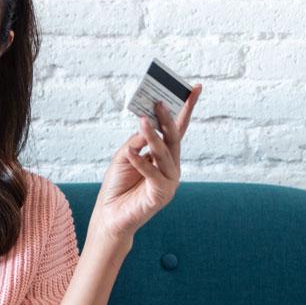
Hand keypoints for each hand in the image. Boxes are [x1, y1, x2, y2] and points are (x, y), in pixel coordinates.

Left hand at [87, 83, 201, 249]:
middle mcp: (171, 167)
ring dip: (153, 137)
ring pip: (164, 154)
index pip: (178, 129)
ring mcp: (169, 182)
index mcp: (165, 156)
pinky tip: (131, 152)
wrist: (110, 216)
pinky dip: (141, 162)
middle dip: (168, 118)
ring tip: (142, 121)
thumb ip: (137, 141)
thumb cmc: (117, 186)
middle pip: (174, 138)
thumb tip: (147, 125)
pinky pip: (152, 173)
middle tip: (159, 101)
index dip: (187, 109)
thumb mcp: (124, 156)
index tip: (195, 88)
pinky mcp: (161, 194)